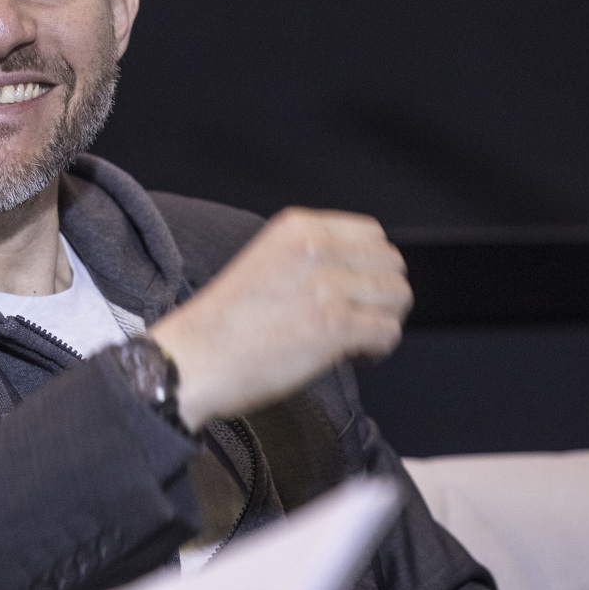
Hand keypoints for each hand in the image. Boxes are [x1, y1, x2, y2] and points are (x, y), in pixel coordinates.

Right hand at [149, 209, 410, 429]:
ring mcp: (327, 285)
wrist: (191, 361)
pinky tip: (347, 356)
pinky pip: (388, 333)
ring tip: (349, 341)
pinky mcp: (334, 325)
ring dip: (381, 323)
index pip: (373, 234)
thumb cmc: (223, 325)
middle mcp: (316, 248)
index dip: (370, 269)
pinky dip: (376, 350)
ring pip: (397, 298)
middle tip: (353, 321)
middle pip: (392, 265)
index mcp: (298, 228)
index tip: (353, 293)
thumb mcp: (266, 264)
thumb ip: (312, 259)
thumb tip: (361, 278)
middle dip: (380, 297)